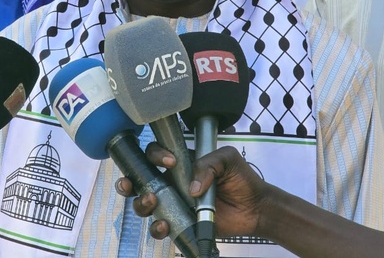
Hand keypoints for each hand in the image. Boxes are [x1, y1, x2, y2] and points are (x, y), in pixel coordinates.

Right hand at [116, 143, 267, 238]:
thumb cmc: (241, 179)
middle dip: (128, 181)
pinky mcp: (181, 223)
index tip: (170, 162)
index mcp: (180, 164)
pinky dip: (157, 227)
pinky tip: (164, 225)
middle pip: (140, 180)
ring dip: (141, 203)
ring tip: (152, 201)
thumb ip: (208, 164)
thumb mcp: (227, 159)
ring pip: (145, 204)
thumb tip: (192, 187)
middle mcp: (172, 183)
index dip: (155, 155)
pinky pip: (161, 227)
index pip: (155, 155)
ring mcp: (175, 204)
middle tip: (131, 184)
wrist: (255, 207)